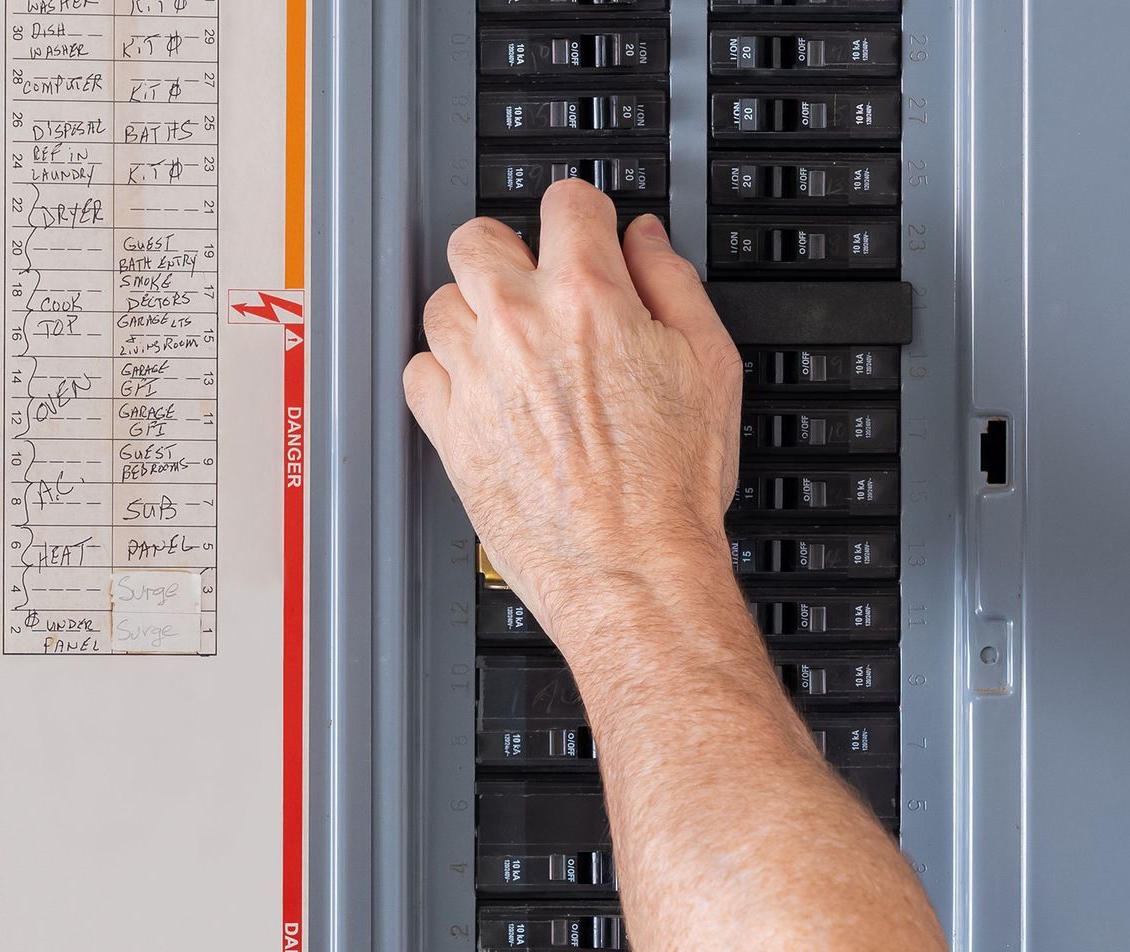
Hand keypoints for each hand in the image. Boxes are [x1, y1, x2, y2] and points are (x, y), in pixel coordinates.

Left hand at [403, 181, 743, 651]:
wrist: (632, 570)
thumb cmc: (671, 486)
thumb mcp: (711, 363)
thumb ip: (673, 283)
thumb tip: (646, 241)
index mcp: (587, 297)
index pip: (566, 202)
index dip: (584, 214)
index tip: (586, 232)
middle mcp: (519, 326)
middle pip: (476, 238)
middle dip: (509, 251)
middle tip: (535, 283)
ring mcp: (475, 376)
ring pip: (440, 302)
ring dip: (473, 314)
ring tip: (511, 347)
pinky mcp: (448, 428)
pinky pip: (419, 370)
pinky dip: (444, 373)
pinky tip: (483, 391)